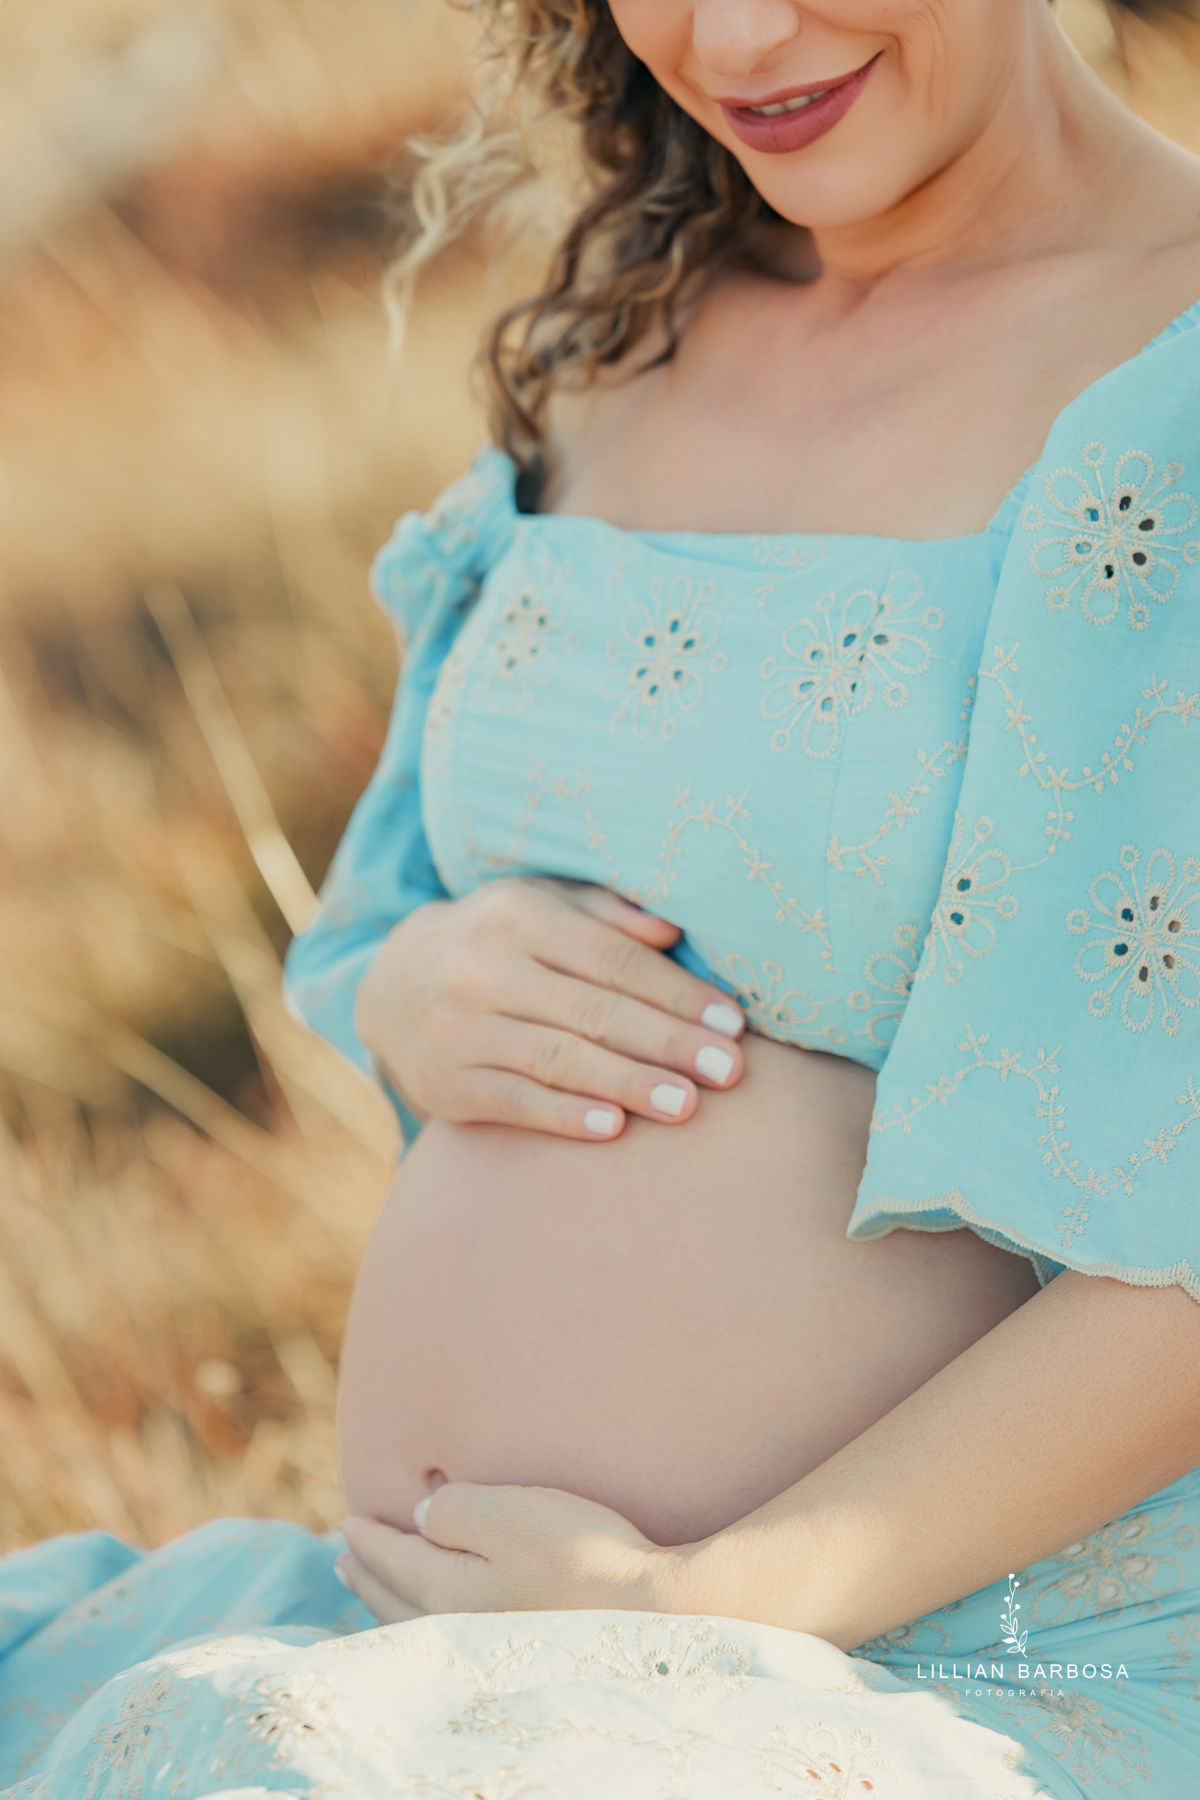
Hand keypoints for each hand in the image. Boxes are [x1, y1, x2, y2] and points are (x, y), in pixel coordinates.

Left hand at [336, 1482, 687, 1623]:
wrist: (648, 1612)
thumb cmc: (579, 1552)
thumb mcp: (508, 1511)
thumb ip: (452, 1511)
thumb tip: (420, 1519)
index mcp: (444, 1590)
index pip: (392, 1558)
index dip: (368, 1536)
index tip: (347, 1522)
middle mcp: (454, 1628)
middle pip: (395, 1598)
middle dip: (368, 1574)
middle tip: (344, 1557)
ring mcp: (484, 1649)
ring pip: (416, 1626)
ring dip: (387, 1602)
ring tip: (374, 1589)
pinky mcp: (514, 1656)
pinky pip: (444, 1641)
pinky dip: (421, 1624)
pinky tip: (434, 1622)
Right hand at [355, 876, 744, 1139]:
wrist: (391, 984)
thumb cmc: (499, 941)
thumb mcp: (543, 904)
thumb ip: (608, 914)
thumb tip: (672, 931)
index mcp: (517, 914)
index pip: (612, 959)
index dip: (677, 993)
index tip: (732, 1023)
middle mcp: (480, 968)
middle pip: (593, 1011)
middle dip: (668, 1043)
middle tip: (729, 1071)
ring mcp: (456, 1029)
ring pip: (558, 1059)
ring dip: (628, 1084)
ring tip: (687, 1105)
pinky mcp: (443, 1084)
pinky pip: (513, 1102)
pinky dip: (564, 1116)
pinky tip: (612, 1127)